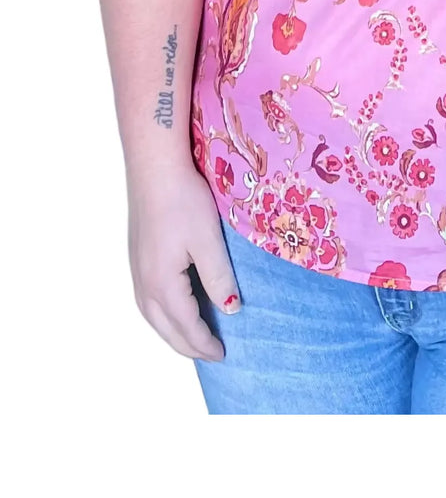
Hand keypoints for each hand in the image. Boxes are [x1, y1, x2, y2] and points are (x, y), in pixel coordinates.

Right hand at [126, 163, 241, 361]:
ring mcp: (136, 272)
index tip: (224, 355)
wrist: (154, 169)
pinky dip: (164, 317)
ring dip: (173, 334)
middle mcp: (144, 284)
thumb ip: (219, 277)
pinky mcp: (137, 259)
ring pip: (153, 318)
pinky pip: (148, 302)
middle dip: (188, 347)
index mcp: (163, 284)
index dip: (205, 344)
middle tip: (212, 356)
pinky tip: (175, 310)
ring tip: (194, 340)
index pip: (186, 327)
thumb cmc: (184, 200)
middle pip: (166, 330)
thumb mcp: (208, 240)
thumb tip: (230, 310)